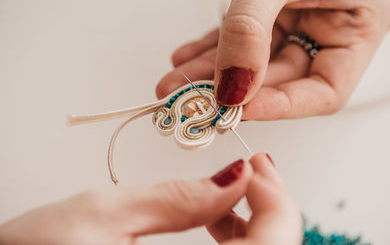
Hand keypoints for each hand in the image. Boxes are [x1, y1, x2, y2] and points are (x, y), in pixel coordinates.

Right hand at [0, 153, 301, 244]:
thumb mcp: (102, 216)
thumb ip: (178, 198)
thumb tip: (234, 175)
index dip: (274, 200)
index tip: (257, 165)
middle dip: (270, 209)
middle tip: (254, 171)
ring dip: (255, 225)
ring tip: (234, 190)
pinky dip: (238, 242)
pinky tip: (219, 221)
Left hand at [156, 0, 389, 120]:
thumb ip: (250, 31)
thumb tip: (231, 88)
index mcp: (359, 24)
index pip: (325, 91)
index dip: (281, 106)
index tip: (238, 108)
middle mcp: (331, 28)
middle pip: (280, 79)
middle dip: (231, 90)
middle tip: (191, 101)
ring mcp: (300, 20)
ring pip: (254, 62)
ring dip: (212, 74)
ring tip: (174, 84)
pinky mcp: (272, 13)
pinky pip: (241, 40)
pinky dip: (212, 50)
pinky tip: (186, 59)